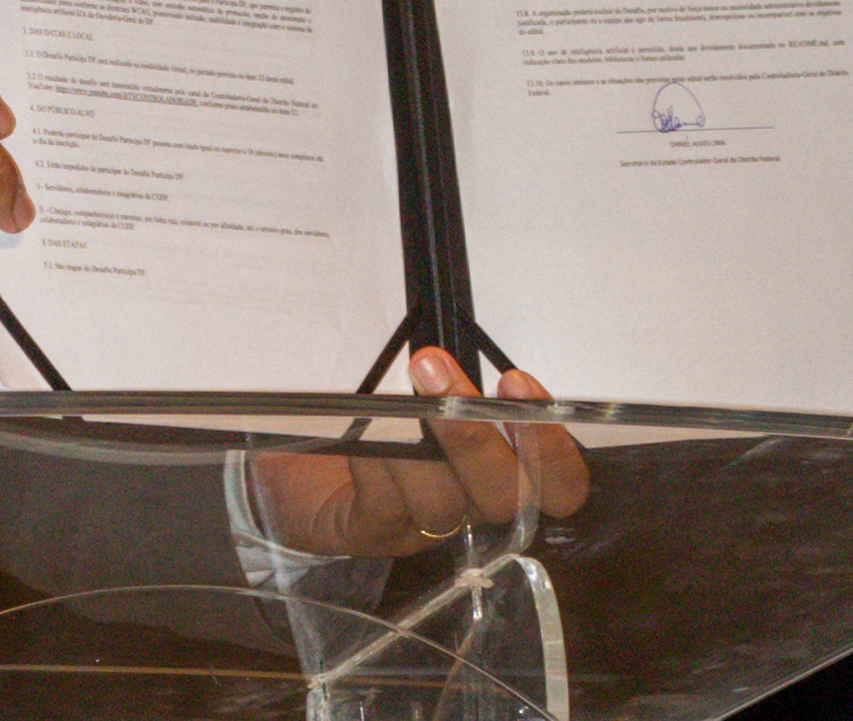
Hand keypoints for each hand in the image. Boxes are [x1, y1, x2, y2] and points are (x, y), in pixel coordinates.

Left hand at [246, 347, 592, 555]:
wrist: (293, 453)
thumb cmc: (369, 409)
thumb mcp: (419, 384)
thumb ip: (450, 369)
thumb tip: (447, 319)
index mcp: (496, 468)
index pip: (558, 484)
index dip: (554, 448)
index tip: (518, 380)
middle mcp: (467, 504)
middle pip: (506, 497)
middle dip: (476, 432)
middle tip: (437, 367)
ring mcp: (420, 526)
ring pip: (442, 503)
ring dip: (418, 443)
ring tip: (391, 391)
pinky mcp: (369, 533)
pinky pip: (384, 507)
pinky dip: (378, 465)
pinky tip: (365, 426)